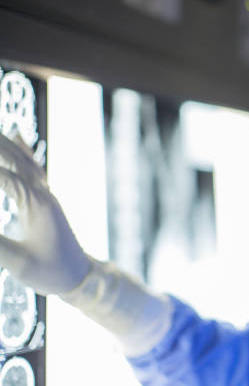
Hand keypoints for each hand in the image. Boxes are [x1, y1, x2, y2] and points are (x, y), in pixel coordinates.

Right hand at [0, 133, 90, 294]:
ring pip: (22, 158)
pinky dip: (20, 148)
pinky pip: (32, 166)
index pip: (3, 177)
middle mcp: (43, 192)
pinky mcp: (45, 197)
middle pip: (12, 159)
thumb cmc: (51, 272)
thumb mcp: (18, 262)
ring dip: (1, 141)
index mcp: (37, 204)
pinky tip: (14, 133)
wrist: (81, 276)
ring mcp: (46, 193)